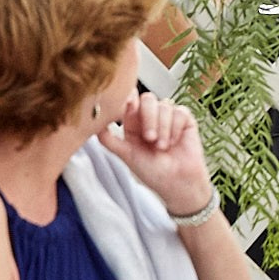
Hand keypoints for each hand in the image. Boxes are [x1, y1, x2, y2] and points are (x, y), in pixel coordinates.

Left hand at [101, 94, 213, 217]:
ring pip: (164, 106)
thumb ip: (109, 140)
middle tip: (149, 138)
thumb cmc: (152, 172)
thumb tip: (93, 125)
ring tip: (162, 147)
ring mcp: (169, 118)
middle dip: (149, 118)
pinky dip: (175, 128)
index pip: (130, 101)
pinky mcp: (185, 120)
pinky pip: (180, 112)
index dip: (128, 97)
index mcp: (133, 123)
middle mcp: (151, 118)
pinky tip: (174, 142)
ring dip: (163, 128)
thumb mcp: (126, 156)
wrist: (177, 182)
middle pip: (148, 99)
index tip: (128, 105)